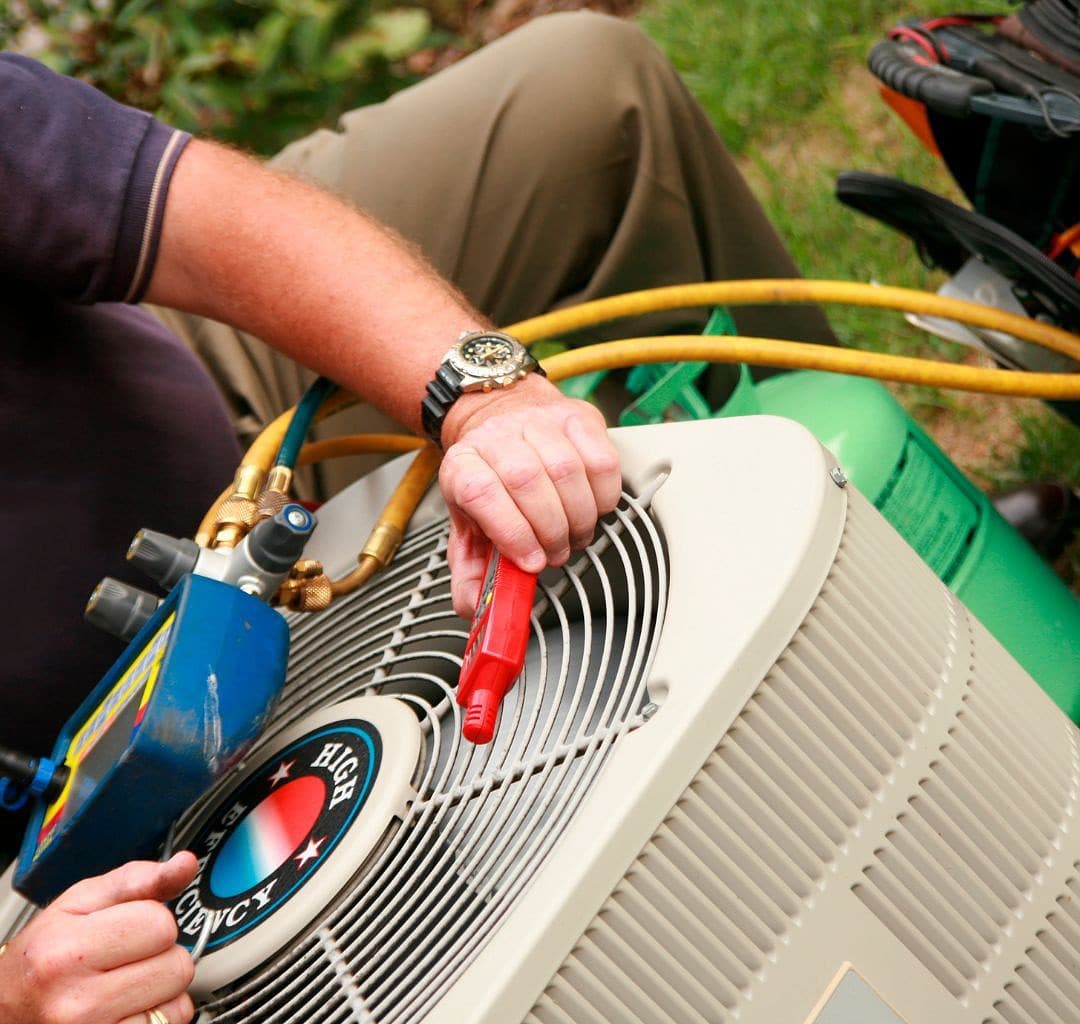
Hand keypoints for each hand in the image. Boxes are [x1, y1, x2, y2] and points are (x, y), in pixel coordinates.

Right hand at [0, 853, 197, 1023]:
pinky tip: (127, 1008)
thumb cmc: (43, 956)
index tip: (130, 926)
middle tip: (126, 958)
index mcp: (66, 951)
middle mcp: (75, 1000)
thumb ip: (136, 880)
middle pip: (176, 965)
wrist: (6, 1011)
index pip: (160, 924)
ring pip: (179, 999)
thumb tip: (184, 865)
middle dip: (161, 954)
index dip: (152, 919)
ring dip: (162, 988)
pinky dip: (159, 1015)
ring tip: (126, 983)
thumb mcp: (78, 904)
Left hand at [439, 374, 620, 616]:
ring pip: (567, 470)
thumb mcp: (469, 527)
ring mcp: (538, 422)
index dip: (511, 532)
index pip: (481, 492)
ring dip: (578, 517)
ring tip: (574, 534)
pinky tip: (593, 507)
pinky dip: (604, 495)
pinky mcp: (577, 417)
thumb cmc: (490, 479)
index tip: (531, 562)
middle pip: (526, 481)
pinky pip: (601, 460)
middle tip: (556, 552)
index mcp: (463, 466)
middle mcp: (496, 437)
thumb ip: (470, 572)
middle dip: (550, 530)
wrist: (503, 422)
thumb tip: (473, 605)